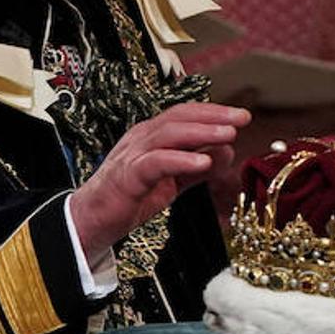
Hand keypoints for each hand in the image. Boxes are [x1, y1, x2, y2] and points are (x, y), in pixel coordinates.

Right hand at [68, 102, 249, 260]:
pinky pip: (156, 163)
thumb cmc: (129, 198)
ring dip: (201, 132)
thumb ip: (197, 167)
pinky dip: (180, 160)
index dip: (214, 112)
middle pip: (179, 117)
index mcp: (152, 136)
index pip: (185, 115)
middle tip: (241, 118)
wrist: (92, 221)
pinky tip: (202, 162)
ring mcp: (133, 155)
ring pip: (168, 134)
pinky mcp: (128, 176)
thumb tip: (227, 152)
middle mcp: (142, 138)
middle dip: (213, 115)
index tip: (242, 116)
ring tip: (228, 134)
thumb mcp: (171, 181)